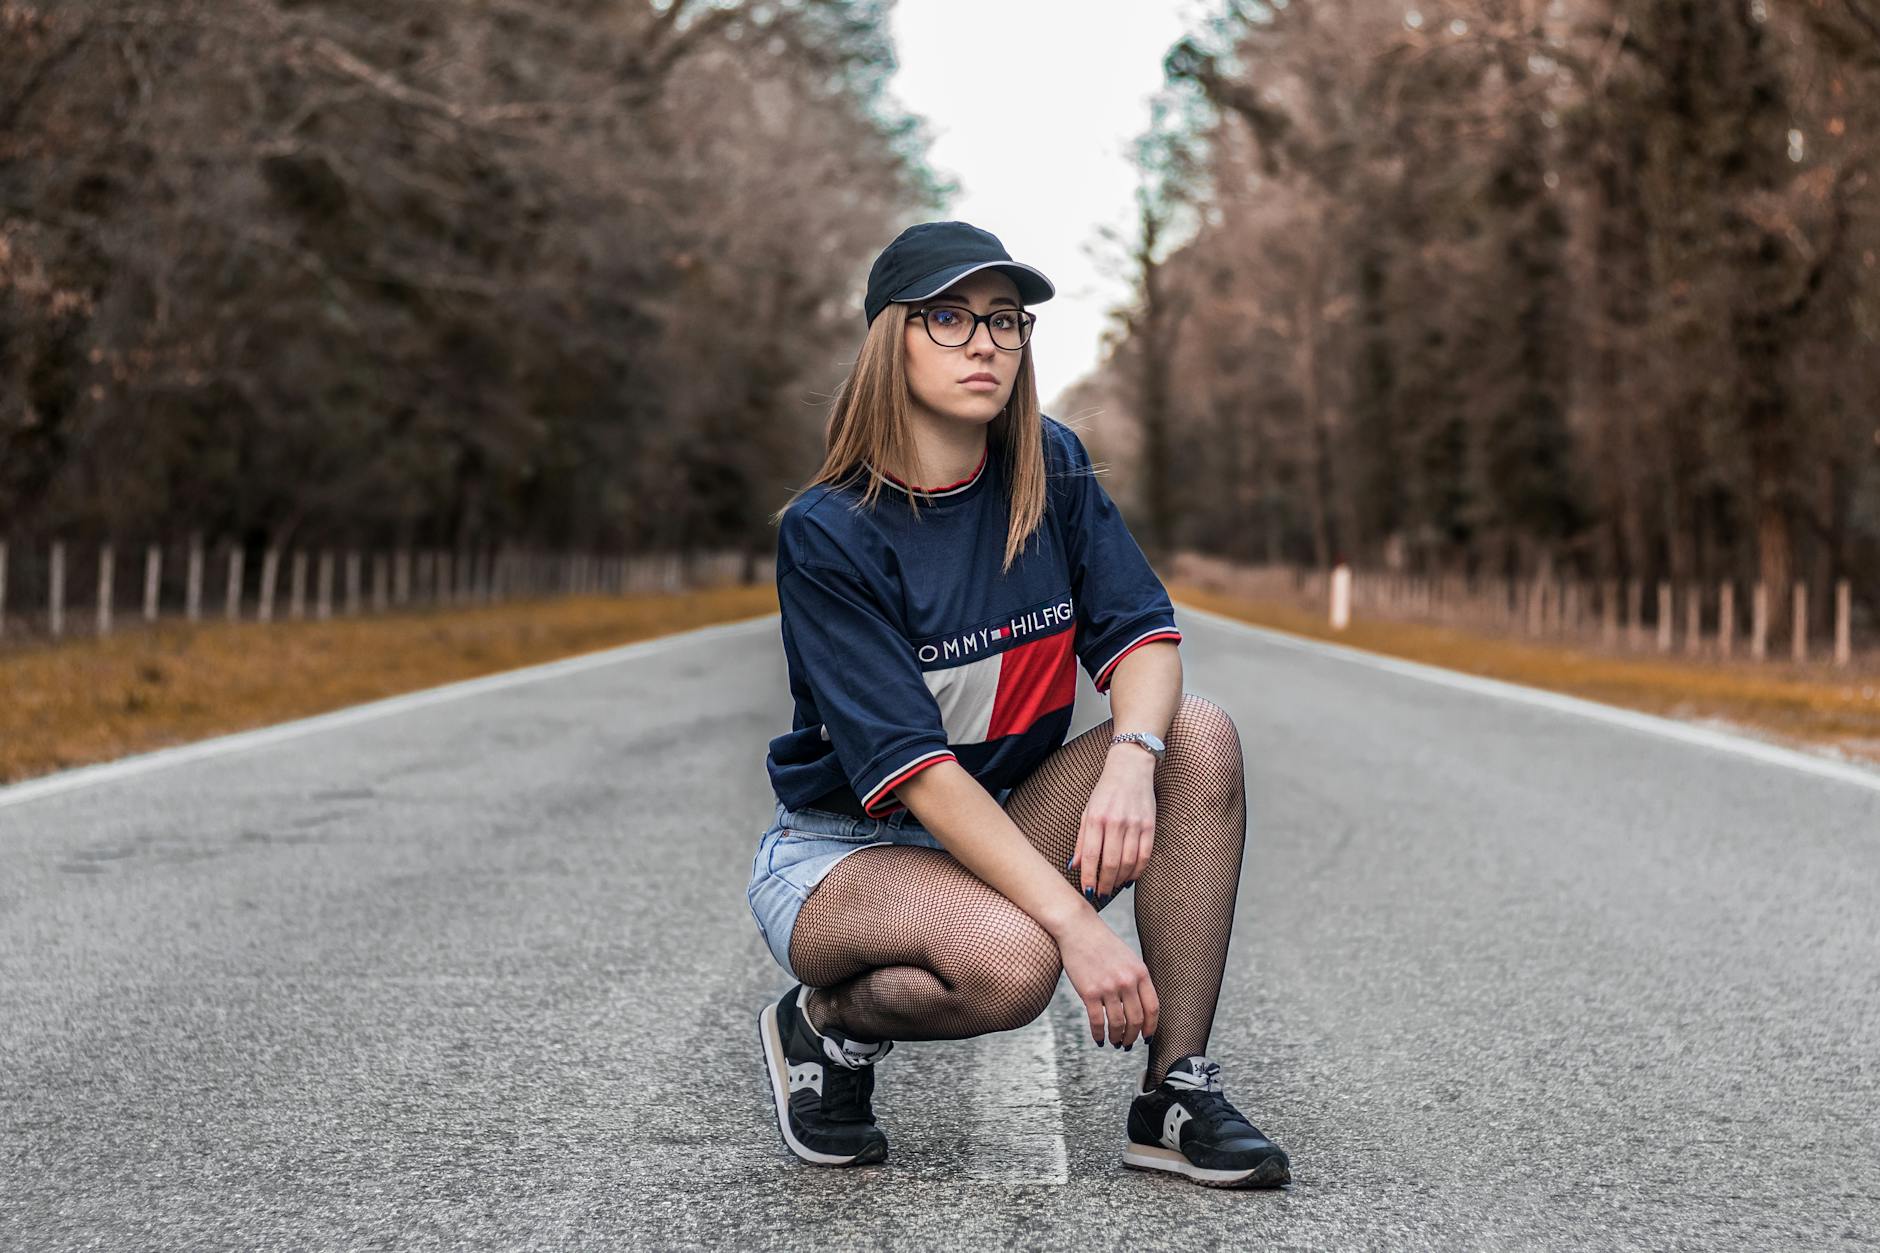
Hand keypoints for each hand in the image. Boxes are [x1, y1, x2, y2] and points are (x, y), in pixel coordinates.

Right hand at [1055, 911, 1159, 1046]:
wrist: (1078, 928)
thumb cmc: (1102, 943)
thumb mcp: (1128, 958)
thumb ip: (1137, 980)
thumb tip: (1141, 1008)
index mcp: (1140, 972)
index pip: (1152, 1008)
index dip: (1151, 1027)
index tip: (1147, 1037)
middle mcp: (1126, 981)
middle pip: (1136, 1019)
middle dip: (1133, 1037)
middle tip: (1129, 1044)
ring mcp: (1108, 987)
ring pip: (1117, 1023)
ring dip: (1117, 1038)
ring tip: (1115, 1042)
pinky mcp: (1089, 992)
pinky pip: (1097, 1021)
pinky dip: (1099, 1034)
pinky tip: (1099, 1039)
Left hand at [1068, 745, 1156, 900]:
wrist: (1131, 768)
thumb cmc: (1105, 791)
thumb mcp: (1087, 812)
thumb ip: (1082, 840)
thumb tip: (1075, 866)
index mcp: (1097, 818)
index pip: (1092, 855)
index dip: (1089, 877)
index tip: (1087, 891)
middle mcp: (1116, 822)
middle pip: (1111, 863)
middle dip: (1105, 883)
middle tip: (1101, 894)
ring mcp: (1135, 824)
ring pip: (1129, 862)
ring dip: (1120, 880)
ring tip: (1113, 887)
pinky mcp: (1150, 825)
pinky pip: (1145, 855)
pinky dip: (1138, 871)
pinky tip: (1130, 878)